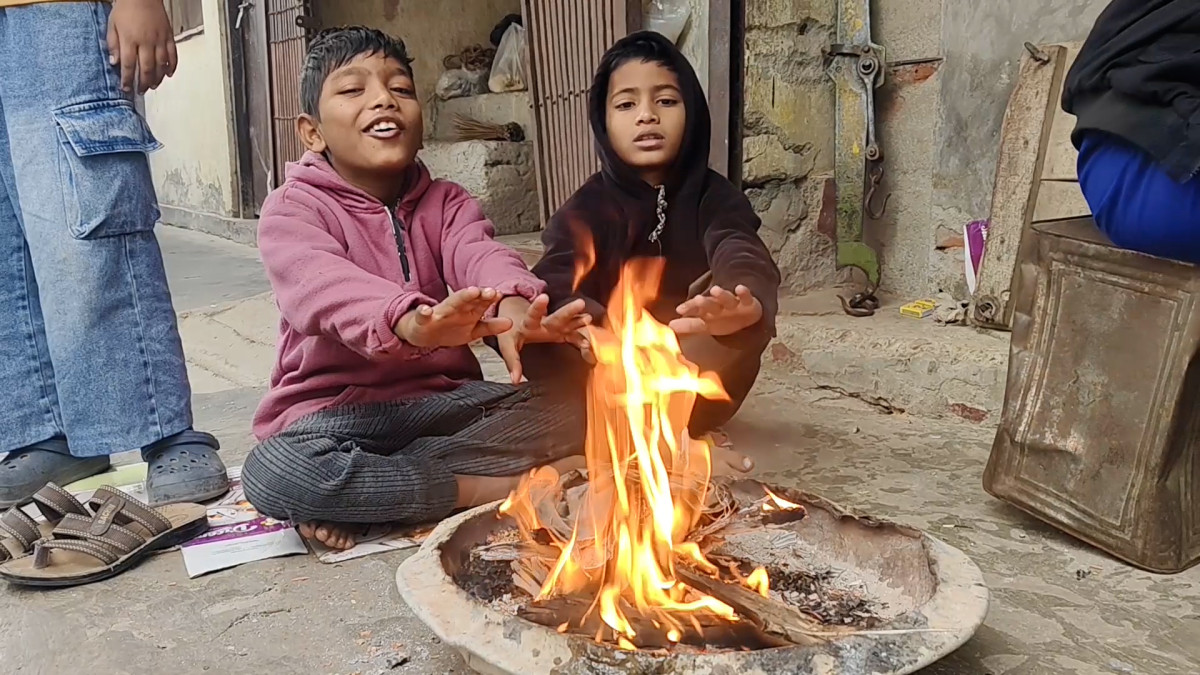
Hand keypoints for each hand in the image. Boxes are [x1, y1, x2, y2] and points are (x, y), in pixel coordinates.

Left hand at [108, 0, 177, 93]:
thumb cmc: (125, 7)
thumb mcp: (112, 24)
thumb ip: (113, 44)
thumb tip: (114, 62)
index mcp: (130, 39)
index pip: (129, 65)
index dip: (127, 79)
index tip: (126, 88)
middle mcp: (146, 42)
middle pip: (146, 68)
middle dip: (143, 83)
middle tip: (141, 91)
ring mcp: (159, 40)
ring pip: (160, 65)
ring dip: (157, 78)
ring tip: (153, 86)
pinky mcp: (169, 36)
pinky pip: (173, 55)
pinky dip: (171, 66)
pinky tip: (168, 74)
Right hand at [395, 287, 509, 347]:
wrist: (425, 333)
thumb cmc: (451, 329)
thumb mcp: (473, 330)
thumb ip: (491, 327)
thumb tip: (511, 323)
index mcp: (468, 310)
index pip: (481, 302)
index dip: (489, 298)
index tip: (499, 294)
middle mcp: (455, 308)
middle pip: (468, 299)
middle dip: (478, 294)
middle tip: (490, 291)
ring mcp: (439, 313)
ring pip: (450, 303)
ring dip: (460, 297)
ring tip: (470, 292)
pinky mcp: (423, 320)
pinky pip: (423, 316)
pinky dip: (424, 312)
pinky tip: (426, 310)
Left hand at [495, 295, 591, 383]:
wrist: (517, 318)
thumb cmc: (511, 332)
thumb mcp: (507, 345)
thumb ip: (513, 361)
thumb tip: (516, 380)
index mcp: (529, 323)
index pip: (533, 314)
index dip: (538, 307)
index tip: (544, 297)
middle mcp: (544, 323)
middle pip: (556, 317)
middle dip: (568, 311)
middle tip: (580, 303)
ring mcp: (555, 327)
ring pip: (568, 323)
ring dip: (578, 321)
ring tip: (588, 318)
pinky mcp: (561, 332)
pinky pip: (574, 335)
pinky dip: (582, 339)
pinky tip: (590, 344)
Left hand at [669, 285, 762, 336]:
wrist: (747, 317)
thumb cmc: (724, 319)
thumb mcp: (707, 324)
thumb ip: (690, 325)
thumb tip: (670, 326)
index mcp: (708, 310)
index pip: (696, 309)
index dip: (689, 309)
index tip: (679, 310)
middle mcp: (719, 305)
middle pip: (710, 303)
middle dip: (704, 302)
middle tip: (697, 299)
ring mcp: (733, 303)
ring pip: (726, 298)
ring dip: (721, 294)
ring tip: (715, 290)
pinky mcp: (748, 302)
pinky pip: (746, 296)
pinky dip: (743, 292)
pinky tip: (740, 288)